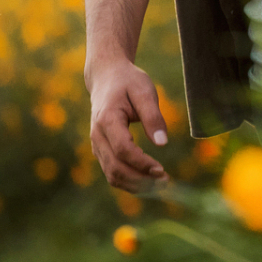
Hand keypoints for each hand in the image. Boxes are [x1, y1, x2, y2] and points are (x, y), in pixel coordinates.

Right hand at [87, 57, 169, 190]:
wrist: (106, 77)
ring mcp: (96, 144)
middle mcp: (97, 136)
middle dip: (140, 179)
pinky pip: (111, 171)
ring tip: (160, 184)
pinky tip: (148, 180)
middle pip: (115, 168)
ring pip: (111, 174)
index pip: (122, 149)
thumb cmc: (128, 82)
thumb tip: (162, 143)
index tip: (161, 169)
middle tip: (165, 181)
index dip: (141, 162)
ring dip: (135, 184)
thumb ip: (153, 117)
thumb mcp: (145, 91)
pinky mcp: (101, 149)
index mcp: (107, 120)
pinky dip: (128, 180)